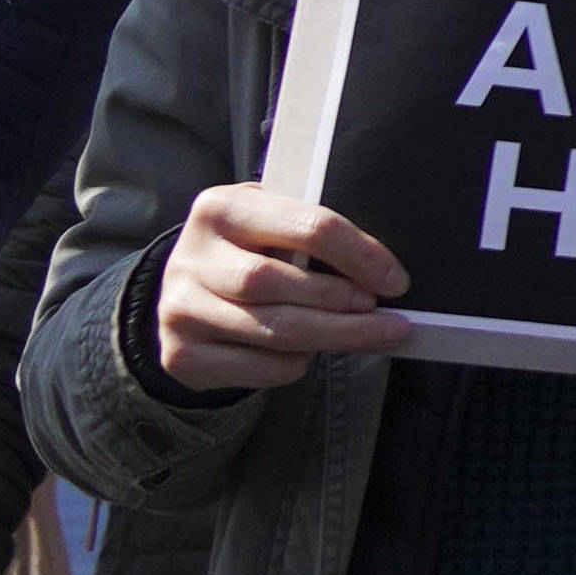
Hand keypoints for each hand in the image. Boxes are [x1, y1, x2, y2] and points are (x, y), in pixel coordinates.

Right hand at [150, 183, 410, 392]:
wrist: (185, 292)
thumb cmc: (248, 250)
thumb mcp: (271, 224)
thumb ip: (312, 235)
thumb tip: (382, 272)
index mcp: (222, 208)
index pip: (306, 227)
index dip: (358, 254)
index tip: (395, 280)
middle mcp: (191, 258)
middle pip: (279, 284)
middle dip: (342, 304)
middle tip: (388, 319)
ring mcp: (180, 308)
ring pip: (271, 329)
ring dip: (332, 337)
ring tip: (369, 336)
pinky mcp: (180, 353)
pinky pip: (255, 366)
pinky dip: (294, 364)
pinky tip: (309, 354)